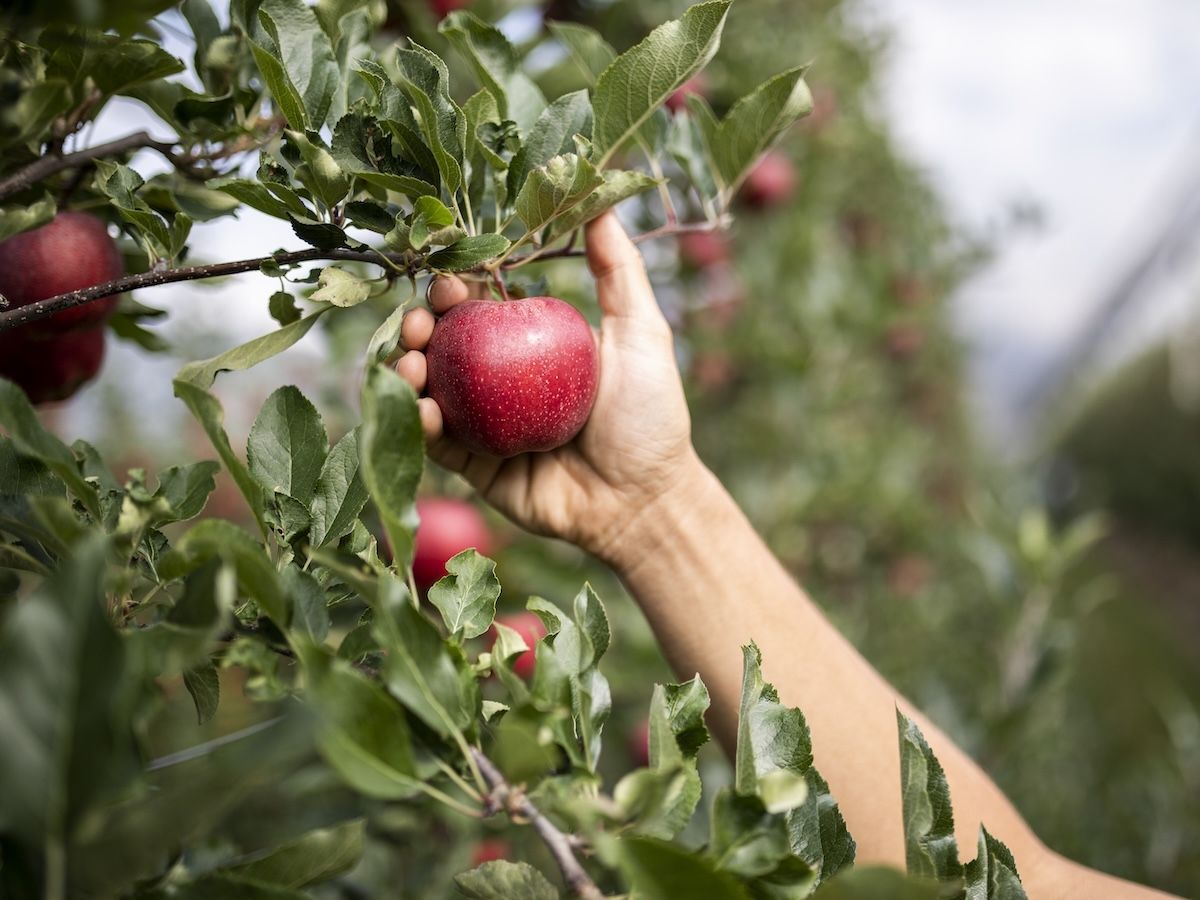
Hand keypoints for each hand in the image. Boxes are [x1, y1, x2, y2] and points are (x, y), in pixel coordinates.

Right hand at [396, 212, 697, 562]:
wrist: (645, 501)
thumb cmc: (651, 417)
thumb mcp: (641, 333)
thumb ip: (619, 271)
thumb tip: (601, 202)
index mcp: (529, 348)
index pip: (481, 308)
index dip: (456, 289)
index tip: (452, 280)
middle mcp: (499, 384)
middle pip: (443, 345)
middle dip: (418, 326)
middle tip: (421, 322)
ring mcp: (483, 426)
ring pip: (427, 389)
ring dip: (405, 369)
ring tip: (411, 362)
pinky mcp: (475, 468)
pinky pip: (436, 443)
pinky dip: (419, 422)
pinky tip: (422, 406)